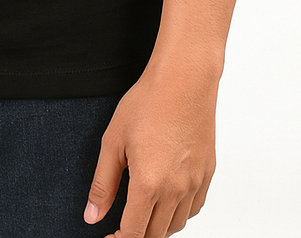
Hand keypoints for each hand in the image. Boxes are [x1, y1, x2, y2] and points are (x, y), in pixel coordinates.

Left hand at [83, 61, 217, 235]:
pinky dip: (179, 213)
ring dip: (158, 227)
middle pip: (156, 235)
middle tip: (122, 223)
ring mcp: (195, 183)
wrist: (184, 78)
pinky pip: (194, 208)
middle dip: (137, 235)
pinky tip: (167, 199)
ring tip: (143, 212)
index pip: (134, 235)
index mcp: (149, 184)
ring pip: (176, 225)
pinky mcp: (208, 173)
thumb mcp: (113, 140)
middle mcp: (176, 189)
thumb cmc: (148, 101)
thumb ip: (103, 183)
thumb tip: (92, 215)